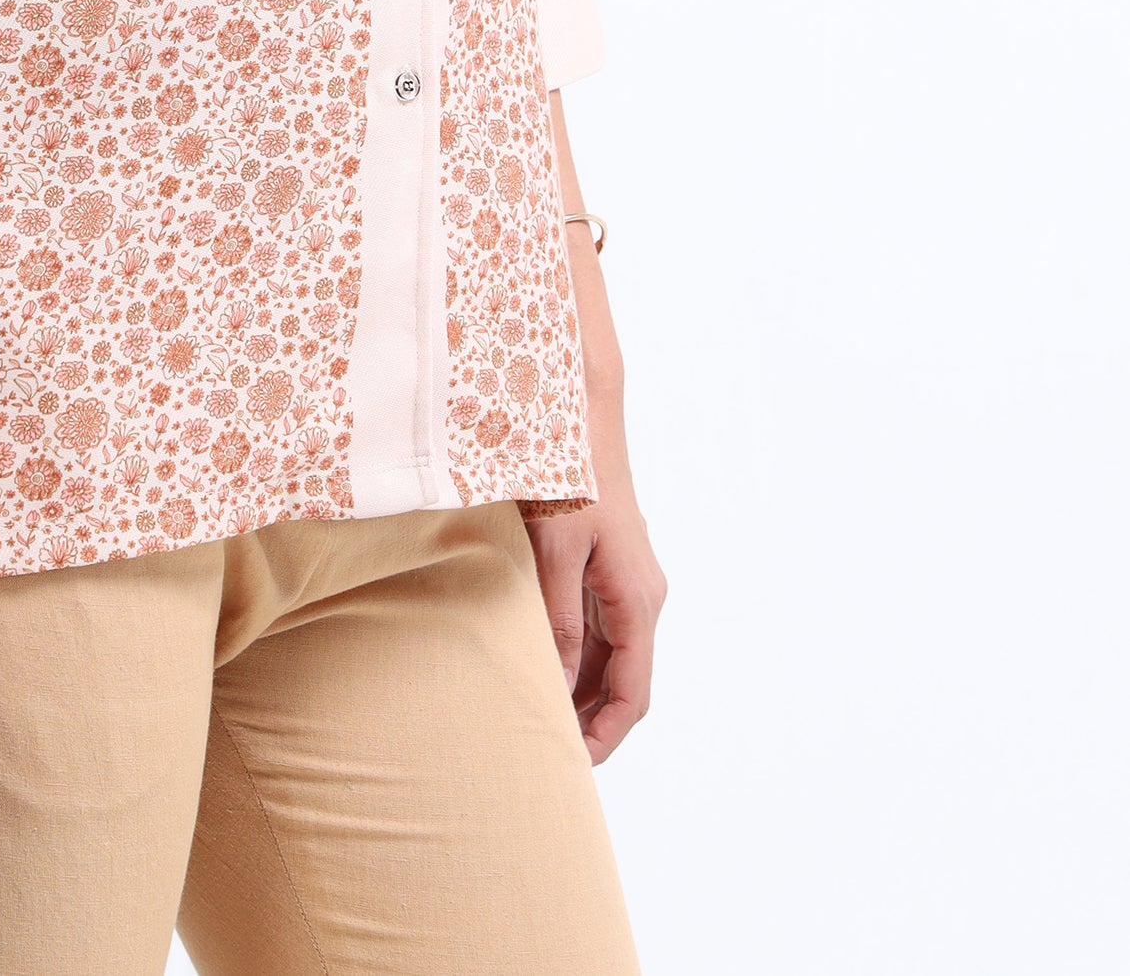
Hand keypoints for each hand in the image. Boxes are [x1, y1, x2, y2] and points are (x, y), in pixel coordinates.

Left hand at [522, 472, 666, 763]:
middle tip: (549, 749)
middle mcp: (641, 596)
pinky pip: (598, 627)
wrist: (579, 418)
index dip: (606, 734)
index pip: (632, 691)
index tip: (576, 763)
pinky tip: (542, 665)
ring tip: (541, 717)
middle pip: (624, 680)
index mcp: (637, 599)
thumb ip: (557, 618)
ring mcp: (626, 581)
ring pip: (610, 656)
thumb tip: (555, 683)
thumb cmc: (568, 478)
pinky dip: (576, 655)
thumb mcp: (556, 552)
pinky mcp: (609, 567)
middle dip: (592, 720)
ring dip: (582, 689)